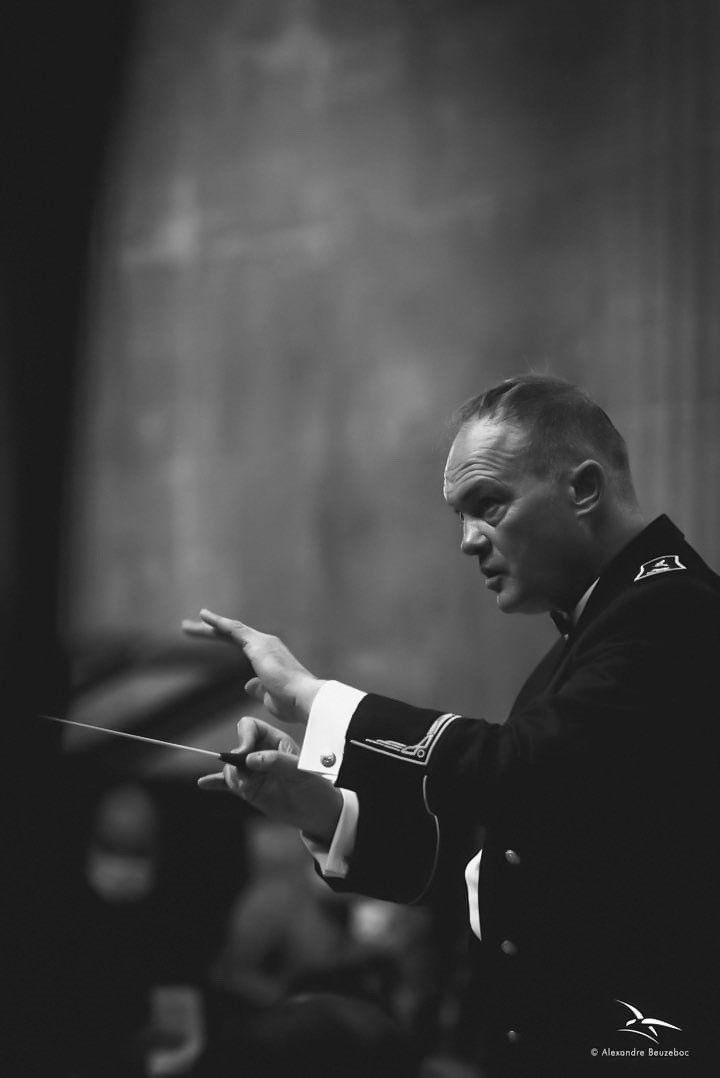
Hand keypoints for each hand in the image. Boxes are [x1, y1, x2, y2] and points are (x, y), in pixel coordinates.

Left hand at [181, 609, 325, 723]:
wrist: (304, 698)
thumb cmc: (292, 702)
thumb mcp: (270, 697)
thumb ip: (258, 688)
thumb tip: (247, 685)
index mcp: (270, 656)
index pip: (241, 645)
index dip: (223, 640)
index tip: (208, 637)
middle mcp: (267, 644)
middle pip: (233, 634)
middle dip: (211, 631)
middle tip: (189, 628)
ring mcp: (263, 642)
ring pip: (231, 629)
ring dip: (208, 627)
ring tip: (187, 626)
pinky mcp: (257, 644)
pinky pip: (234, 629)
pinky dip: (218, 622)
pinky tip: (204, 617)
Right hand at [198, 716, 342, 842]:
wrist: (318, 814)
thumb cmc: (316, 789)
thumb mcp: (301, 774)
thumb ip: (277, 762)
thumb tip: (250, 759)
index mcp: (276, 741)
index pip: (250, 727)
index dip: (243, 737)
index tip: (244, 754)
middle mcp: (261, 753)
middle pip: (236, 748)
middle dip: (235, 761)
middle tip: (245, 778)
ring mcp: (254, 772)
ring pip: (230, 768)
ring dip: (232, 778)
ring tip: (246, 789)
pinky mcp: (249, 790)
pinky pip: (228, 784)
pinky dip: (216, 783)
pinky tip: (204, 784)